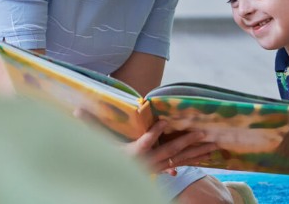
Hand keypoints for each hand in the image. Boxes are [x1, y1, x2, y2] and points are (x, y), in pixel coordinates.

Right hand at [73, 109, 217, 174]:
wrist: (113, 178)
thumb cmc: (106, 157)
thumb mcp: (98, 142)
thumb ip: (90, 126)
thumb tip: (76, 110)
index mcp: (131, 154)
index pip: (144, 143)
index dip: (154, 133)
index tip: (165, 121)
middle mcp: (147, 162)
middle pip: (168, 151)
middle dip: (186, 141)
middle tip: (201, 131)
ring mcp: (157, 166)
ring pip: (180, 158)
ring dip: (197, 150)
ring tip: (213, 143)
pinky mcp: (163, 168)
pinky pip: (183, 163)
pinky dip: (196, 157)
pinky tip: (209, 153)